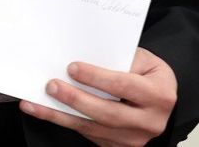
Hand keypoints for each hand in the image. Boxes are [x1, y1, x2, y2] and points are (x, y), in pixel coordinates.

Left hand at [19, 47, 177, 146]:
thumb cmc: (149, 75)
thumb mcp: (143, 60)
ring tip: (37, 102)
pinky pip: (88, 134)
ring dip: (62, 115)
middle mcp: (149, 122)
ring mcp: (134, 138)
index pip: (124, 85)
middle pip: (107, 113)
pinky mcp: (119, 146)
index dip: (97, 77)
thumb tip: (83, 60)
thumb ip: (119, 59)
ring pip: (93, 128)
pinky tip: (47, 112)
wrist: (161, 99)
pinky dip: (66, 122)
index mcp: (159, 95)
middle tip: (52, 85)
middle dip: (76, 99)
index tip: (73, 68)